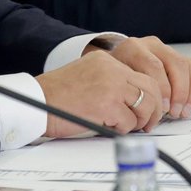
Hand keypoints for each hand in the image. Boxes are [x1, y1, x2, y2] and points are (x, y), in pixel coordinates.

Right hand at [35, 51, 162, 137]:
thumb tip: (137, 102)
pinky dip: (121, 130)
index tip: (148, 109)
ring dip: (138, 121)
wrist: (36, 102)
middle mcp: (111, 69)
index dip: (151, 96)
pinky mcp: (106, 105)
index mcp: (106, 60)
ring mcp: (110, 85)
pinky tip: (106, 127)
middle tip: (147, 124)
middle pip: (152, 88)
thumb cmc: (58, 96)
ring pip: (145, 105)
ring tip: (124, 126)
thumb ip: (112, 82)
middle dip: (154, 110)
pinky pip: (129, 122)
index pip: (144, 75)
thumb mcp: (88, 77)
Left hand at [102, 36, 190, 119]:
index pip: (154, 66)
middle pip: (175, 64)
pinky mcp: (179, 58)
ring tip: (184, 112)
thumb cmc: (113, 77)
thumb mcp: (113, 81)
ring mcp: (167, 51)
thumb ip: (126, 91)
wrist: (113, 63)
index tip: (163, 109)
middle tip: (175, 113)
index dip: (162, 89)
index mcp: (134, 48)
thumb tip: (140, 113)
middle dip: (179, 92)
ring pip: (188, 66)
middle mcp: (152, 46)